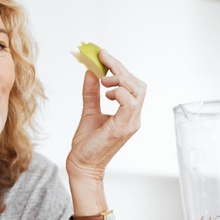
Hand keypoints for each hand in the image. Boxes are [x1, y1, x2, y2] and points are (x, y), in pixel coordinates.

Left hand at [66, 49, 145, 181]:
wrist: (81, 165)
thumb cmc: (87, 144)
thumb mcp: (89, 111)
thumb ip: (91, 93)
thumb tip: (90, 72)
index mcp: (128, 114)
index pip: (133, 85)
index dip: (119, 68)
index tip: (103, 55)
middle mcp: (133, 118)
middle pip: (138, 84)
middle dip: (120, 68)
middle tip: (102, 59)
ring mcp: (131, 123)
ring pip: (137, 90)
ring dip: (120, 79)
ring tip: (103, 81)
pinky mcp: (123, 127)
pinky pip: (129, 102)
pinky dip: (118, 92)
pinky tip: (106, 94)